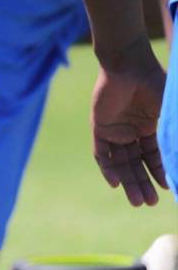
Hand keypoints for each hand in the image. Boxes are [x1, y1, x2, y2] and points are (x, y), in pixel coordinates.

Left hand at [91, 51, 167, 205]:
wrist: (129, 65)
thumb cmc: (155, 84)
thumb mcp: (172, 114)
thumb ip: (177, 136)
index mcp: (149, 126)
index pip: (155, 157)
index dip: (161, 173)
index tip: (168, 189)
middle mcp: (131, 130)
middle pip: (137, 164)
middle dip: (143, 183)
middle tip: (149, 204)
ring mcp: (115, 129)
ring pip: (120, 162)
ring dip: (128, 181)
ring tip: (137, 201)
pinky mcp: (99, 126)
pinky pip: (101, 152)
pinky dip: (107, 168)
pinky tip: (115, 183)